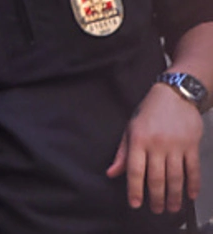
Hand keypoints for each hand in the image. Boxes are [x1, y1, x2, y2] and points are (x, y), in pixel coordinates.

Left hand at [106, 83, 202, 212]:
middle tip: (156, 210)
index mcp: (138, 140)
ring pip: (176, 177)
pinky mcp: (192, 145)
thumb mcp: (130, 129)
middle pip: (157, 177)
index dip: (134, 189)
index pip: (135, 170)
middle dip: (156, 197)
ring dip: (174, 195)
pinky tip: (191, 195)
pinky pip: (193, 169)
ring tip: (172, 208)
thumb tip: (112, 173)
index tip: (135, 203)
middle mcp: (157, 144)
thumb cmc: (148, 112)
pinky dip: (193, 184)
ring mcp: (176, 145)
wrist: (174, 95)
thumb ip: (123, 154)